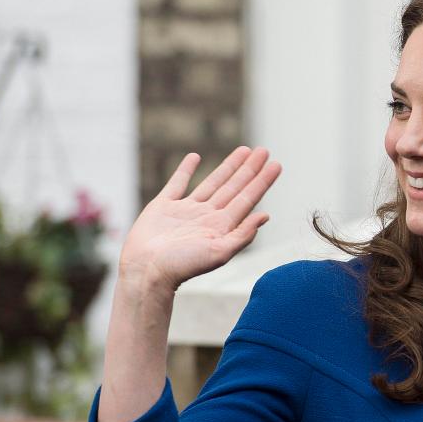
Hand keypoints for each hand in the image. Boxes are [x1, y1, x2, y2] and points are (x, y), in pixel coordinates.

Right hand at [118, 146, 281, 291]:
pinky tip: (194, 157)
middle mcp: (207, 216)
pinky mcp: (163, 206)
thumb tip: (265, 216)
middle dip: (249, 169)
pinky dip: (185, 170)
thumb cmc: (182, 266)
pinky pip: (177, 183)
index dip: (262, 181)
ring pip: (212, 182)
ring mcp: (185, 210)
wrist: (147, 271)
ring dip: (228, 167)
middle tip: (264, 151)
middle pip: (234, 187)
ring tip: (243, 150)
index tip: (275, 164)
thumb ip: (242, 234)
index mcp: (221, 226)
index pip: (247, 199)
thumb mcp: (219, 252)